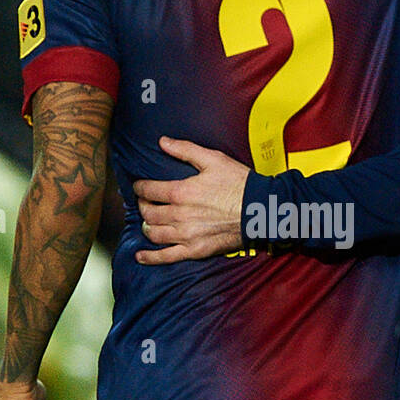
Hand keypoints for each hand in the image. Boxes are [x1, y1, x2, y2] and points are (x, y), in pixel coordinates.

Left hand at [134, 138, 249, 263]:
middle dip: (143, 206)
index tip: (140, 186)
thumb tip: (162, 142)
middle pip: (148, 213)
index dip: (140, 187)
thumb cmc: (239, 183)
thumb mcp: (213, 159)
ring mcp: (186, 235)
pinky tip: (140, 255)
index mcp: (181, 192)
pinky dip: (150, 257)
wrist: (259, 210)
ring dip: (146, 226)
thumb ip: (185, 150)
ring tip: (149, 221)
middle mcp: (179, 215)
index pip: (148, 190)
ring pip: (153, 233)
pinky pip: (166, 257)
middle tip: (146, 202)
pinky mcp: (195, 250)